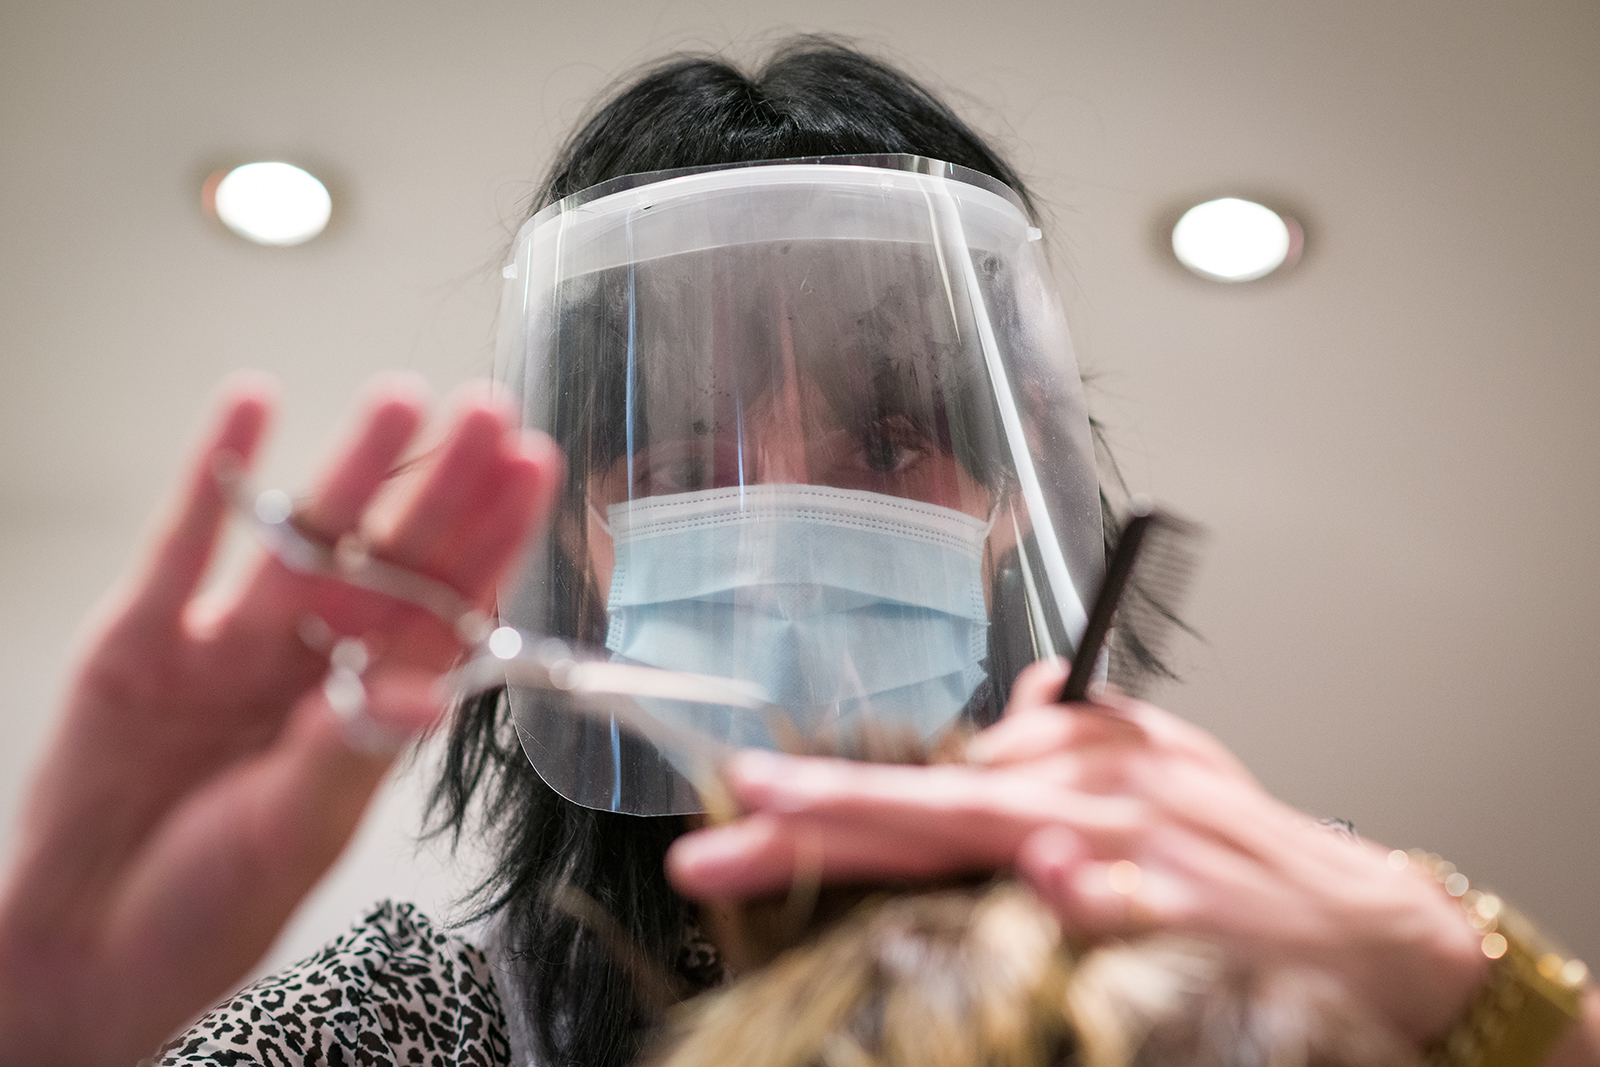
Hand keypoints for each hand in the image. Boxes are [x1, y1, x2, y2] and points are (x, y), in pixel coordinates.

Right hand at [0, 374, 561, 1065]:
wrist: (90, 942)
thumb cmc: (210, 901)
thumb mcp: (295, 830)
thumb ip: (349, 753)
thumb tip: (426, 698)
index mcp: (367, 707)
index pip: (445, 607)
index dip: (491, 538)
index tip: (534, 469)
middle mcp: (310, 661)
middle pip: (388, 556)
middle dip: (440, 485)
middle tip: (489, 409)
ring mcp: (230, 644)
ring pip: (301, 537)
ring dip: (351, 467)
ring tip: (400, 398)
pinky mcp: (144, 637)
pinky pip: (186, 544)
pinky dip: (216, 475)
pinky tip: (251, 408)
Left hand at [667, 660, 1488, 1045]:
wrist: (1367, 924)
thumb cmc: (1248, 850)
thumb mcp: (1161, 765)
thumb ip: (1079, 733)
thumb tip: (1018, 701)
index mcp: (1066, 768)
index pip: (923, 778)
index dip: (827, 790)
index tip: (741, 794)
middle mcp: (1082, 800)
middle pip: (927, 802)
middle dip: (815, 813)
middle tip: (720, 832)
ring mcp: (1129, 855)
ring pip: (996, 836)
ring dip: (897, 828)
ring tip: (792, 831)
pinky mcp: (1182, 914)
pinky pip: (1109, 906)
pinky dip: (1073, 896)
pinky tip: (1035, 882)